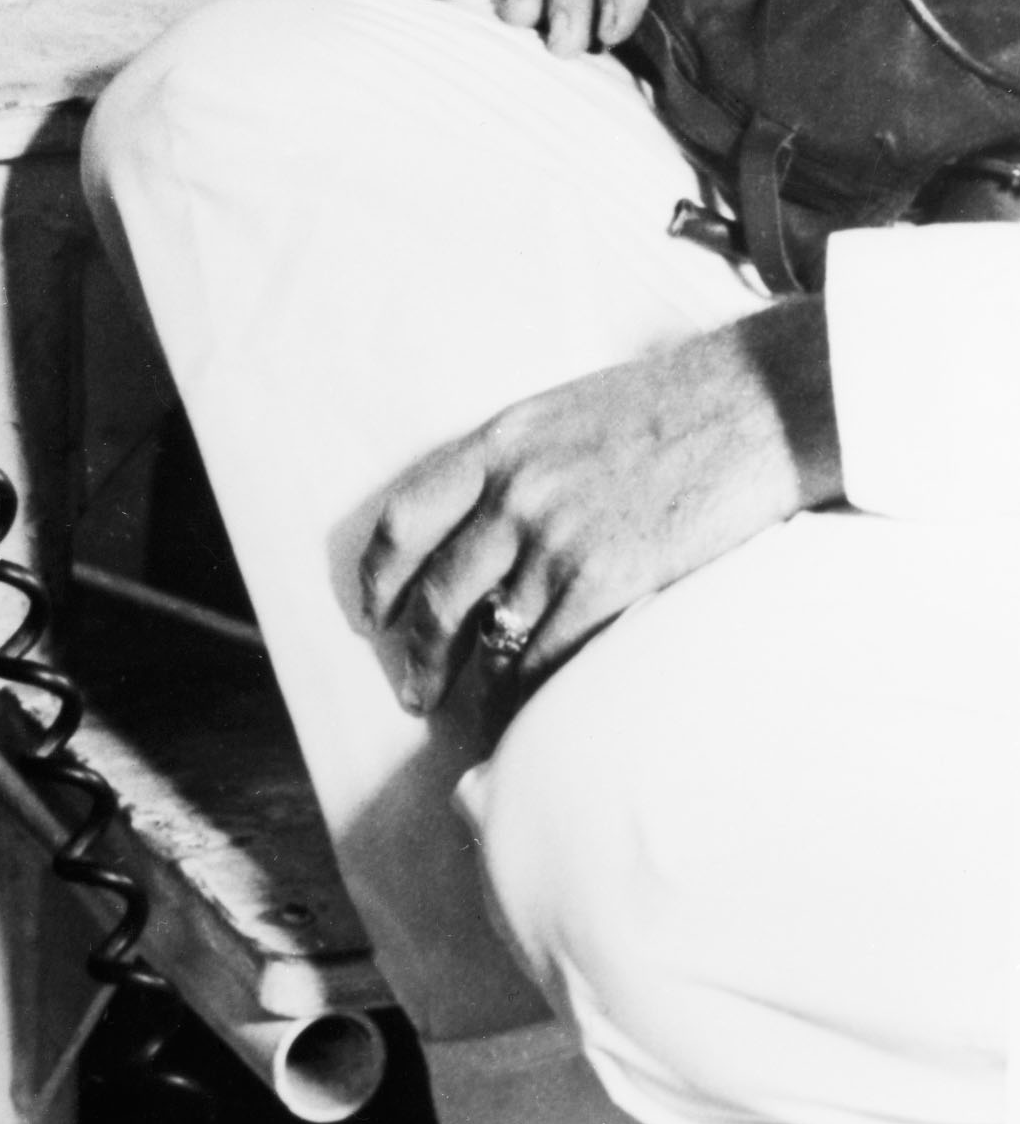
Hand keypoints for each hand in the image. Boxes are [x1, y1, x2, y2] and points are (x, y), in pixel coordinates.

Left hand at [356, 304, 838, 714]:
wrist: (751, 406)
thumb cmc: (668, 409)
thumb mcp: (565, 415)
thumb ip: (517, 466)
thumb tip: (488, 529)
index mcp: (497, 442)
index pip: (406, 517)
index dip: (378, 576)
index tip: (372, 613)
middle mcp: (514, 491)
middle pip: (437, 591)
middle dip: (418, 653)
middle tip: (414, 692)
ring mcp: (557, 538)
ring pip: (491, 635)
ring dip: (477, 686)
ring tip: (475, 716)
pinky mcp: (607, 580)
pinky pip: (547, 658)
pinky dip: (530, 698)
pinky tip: (530, 716)